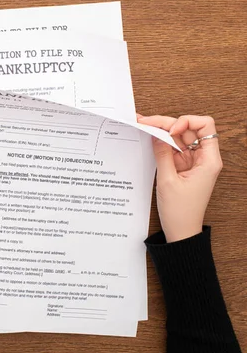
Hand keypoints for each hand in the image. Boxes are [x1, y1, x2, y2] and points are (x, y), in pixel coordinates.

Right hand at [137, 114, 222, 241]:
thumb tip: (155, 134)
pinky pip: (172, 148)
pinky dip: (160, 142)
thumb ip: (162, 154)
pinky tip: (148, 137)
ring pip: (179, 137)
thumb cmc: (181, 212)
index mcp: (209, 160)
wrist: (181, 231)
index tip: (170, 131)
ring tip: (143, 125)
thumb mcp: (168, 181)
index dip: (186, 122)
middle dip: (167, 123)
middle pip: (188, 129)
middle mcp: (203, 158)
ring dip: (161, 130)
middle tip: (145, 121)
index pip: (205, 126)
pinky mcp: (182, 166)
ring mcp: (192, 161)